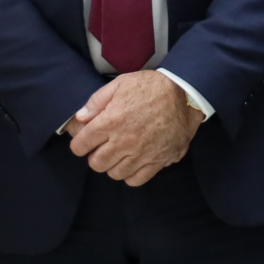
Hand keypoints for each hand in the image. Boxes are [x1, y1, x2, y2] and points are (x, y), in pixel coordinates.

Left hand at [63, 70, 204, 185]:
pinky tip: (132, 163)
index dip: (79, 144)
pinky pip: (137, 179)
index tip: (84, 141)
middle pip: (96, 164)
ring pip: (115, 173)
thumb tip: (79, 118)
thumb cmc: (150, 86)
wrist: (185, 93)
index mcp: (110, 122)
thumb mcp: (120, 84)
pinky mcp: (158, 160)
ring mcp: (141, 153)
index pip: (81, 145)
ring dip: (113, 166)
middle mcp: (123, 141)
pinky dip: (130, 175)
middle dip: (95, 157)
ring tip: (118, 155)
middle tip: (102, 148)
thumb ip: (96, 101)